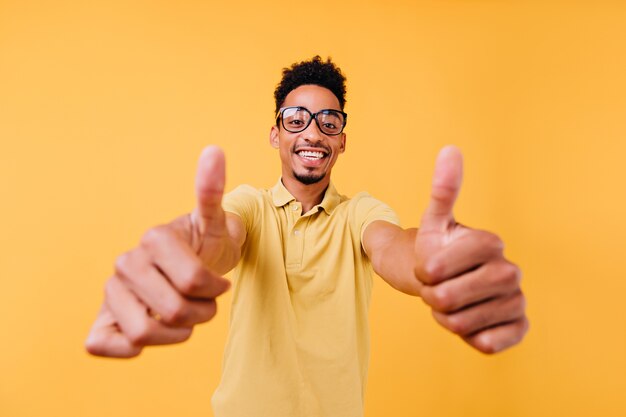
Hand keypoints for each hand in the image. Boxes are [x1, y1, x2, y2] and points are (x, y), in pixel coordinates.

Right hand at [85, 146, 234, 357]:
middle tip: (203, 303)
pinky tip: (149, 333)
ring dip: (175, 334)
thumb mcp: (216, 220)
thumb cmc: (205, 245)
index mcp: (153, 239)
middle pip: (172, 311)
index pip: (194, 281)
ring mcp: (111, 291)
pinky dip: (128, 348)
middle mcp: (125, 262)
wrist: (191, 265)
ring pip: (142, 334)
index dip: (214, 290)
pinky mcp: (101, 318)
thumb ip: (211, 190)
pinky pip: (100, 344)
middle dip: (200, 314)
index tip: (218, 284)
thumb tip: (214, 150)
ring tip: (184, 319)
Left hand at [414, 146, 527, 353]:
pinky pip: (484, 344)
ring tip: (452, 300)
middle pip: (444, 299)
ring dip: (445, 317)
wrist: (450, 281)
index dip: (422, 271)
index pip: (434, 269)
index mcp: (491, 243)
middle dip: (430, 296)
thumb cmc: (438, 248)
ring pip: (458, 324)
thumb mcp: (435, 219)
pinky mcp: (519, 328)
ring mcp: (517, 301)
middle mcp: (512, 271)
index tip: (431, 264)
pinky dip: (467, 336)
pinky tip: (471, 320)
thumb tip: (450, 149)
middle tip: (439, 285)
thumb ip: (443, 188)